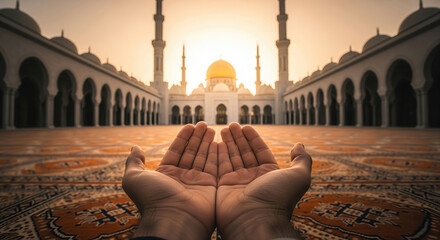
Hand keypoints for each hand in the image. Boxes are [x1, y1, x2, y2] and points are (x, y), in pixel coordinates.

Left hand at [122, 122, 217, 239]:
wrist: (173, 218)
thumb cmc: (153, 198)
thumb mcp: (134, 177)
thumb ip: (134, 162)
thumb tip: (135, 147)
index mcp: (166, 174)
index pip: (176, 151)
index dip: (183, 138)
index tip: (190, 125)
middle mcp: (181, 178)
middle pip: (191, 153)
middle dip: (197, 138)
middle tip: (203, 124)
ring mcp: (196, 183)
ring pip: (203, 158)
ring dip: (207, 143)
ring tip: (211, 128)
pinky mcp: (210, 187)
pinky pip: (214, 167)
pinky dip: (216, 155)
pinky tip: (218, 142)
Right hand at [216, 123, 311, 239]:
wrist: (255, 219)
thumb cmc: (277, 198)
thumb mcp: (298, 176)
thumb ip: (301, 160)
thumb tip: (299, 145)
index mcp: (270, 174)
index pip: (260, 151)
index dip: (253, 138)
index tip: (245, 127)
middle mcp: (254, 178)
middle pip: (245, 153)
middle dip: (239, 138)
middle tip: (231, 125)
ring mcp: (238, 182)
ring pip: (232, 158)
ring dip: (228, 143)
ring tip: (224, 129)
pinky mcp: (224, 186)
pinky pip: (220, 166)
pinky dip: (218, 154)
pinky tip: (216, 142)